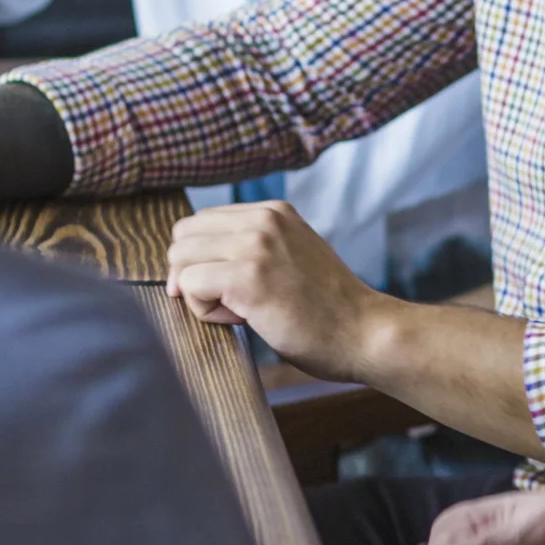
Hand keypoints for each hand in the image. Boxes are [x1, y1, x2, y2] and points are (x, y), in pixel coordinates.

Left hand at [165, 198, 376, 377]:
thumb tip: (189, 265)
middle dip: (193, 274)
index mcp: (273, 211)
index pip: (201, 222)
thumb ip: (251, 248)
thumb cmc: (326, 309)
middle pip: (182, 236)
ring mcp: (256, 245)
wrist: (364, 334)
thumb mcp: (291, 256)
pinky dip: (204, 311)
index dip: (203, 260)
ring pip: (180, 258)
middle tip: (230, 301)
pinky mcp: (248, 277)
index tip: (230, 288)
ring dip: (199, 292)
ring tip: (239, 310)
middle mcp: (263, 219)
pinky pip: (190, 286)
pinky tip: (242, 318)